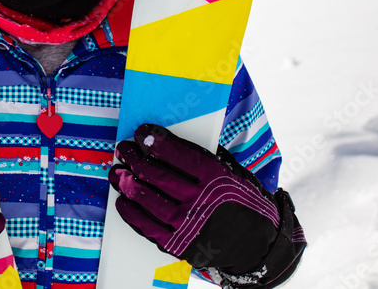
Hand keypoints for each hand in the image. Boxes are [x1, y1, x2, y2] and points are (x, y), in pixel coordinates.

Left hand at [109, 124, 304, 286]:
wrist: (260, 246)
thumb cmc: (243, 203)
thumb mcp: (232, 173)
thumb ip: (204, 158)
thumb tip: (168, 141)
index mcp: (216, 178)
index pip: (178, 154)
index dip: (156, 141)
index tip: (142, 132)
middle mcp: (201, 201)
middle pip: (156, 175)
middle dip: (135, 159)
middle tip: (124, 150)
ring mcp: (189, 225)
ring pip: (147, 199)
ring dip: (127, 183)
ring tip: (117, 172)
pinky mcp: (180, 245)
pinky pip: (147, 226)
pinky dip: (131, 212)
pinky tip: (123, 200)